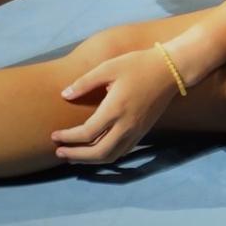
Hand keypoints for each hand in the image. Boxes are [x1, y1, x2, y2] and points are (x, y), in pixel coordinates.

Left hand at [51, 48, 179, 163]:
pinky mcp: (143, 132)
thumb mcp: (110, 67)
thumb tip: (64, 95)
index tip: (54, 135)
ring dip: (89, 160)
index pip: (86, 133)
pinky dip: (105, 156)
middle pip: (97, 153)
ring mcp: (136, 131)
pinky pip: (121, 152)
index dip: (67, 138)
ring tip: (74, 156)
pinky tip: (97, 151)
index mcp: (115, 109)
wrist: (171, 69)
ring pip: (110, 156)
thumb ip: (85, 82)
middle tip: (59, 152)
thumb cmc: (139, 64)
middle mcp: (126, 125)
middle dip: (75, 156)